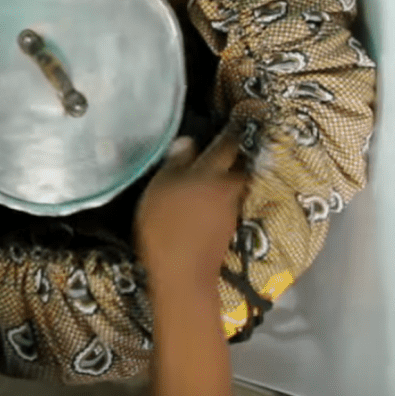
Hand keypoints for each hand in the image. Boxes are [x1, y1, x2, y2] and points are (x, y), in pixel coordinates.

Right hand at [136, 128, 247, 289]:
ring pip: (230, 187)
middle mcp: (228, 188)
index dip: (230, 133)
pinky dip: (216, 200)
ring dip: (222, 181)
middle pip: (235, 168)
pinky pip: (224, 205)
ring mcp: (230, 210)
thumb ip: (175, 164)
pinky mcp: (227, 229)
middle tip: (216, 153)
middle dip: (230, 159)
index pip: (227, 145)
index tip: (232, 123)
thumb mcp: (160, 188)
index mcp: (212, 173)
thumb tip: (187, 143)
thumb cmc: (165, 225)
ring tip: (204, 179)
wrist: (182, 273)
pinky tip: (201, 204)